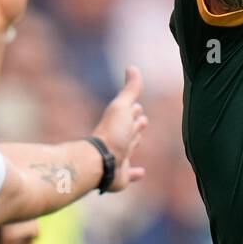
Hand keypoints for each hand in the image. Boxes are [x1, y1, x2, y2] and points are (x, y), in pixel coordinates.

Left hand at [92, 66, 147, 191]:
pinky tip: (141, 172)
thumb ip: (130, 90)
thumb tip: (132, 67)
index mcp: (119, 124)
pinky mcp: (121, 176)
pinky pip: (129, 174)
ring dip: (134, 143)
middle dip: (135, 124)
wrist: (100, 162)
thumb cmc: (112, 133)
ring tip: (139, 139)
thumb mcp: (122, 107)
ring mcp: (120, 158)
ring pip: (129, 149)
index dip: (133, 109)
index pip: (128, 114)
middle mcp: (119, 140)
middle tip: (142, 119)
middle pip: (129, 130)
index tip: (137, 105)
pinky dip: (135, 173)